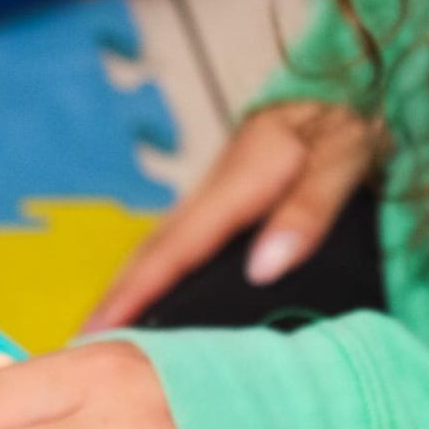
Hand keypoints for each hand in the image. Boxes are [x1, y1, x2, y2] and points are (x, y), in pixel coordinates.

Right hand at [81, 101, 378, 331]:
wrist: (346, 79)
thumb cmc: (350, 119)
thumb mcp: (344, 158)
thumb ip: (307, 211)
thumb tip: (262, 270)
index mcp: (237, 184)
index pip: (174, 251)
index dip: (135, 295)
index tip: (99, 332)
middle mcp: (211, 192)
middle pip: (150, 253)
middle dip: (112, 299)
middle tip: (78, 349)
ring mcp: (212, 195)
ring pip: (157, 249)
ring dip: (125, 290)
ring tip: (100, 335)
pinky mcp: (221, 199)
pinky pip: (175, 244)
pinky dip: (151, 274)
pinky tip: (148, 300)